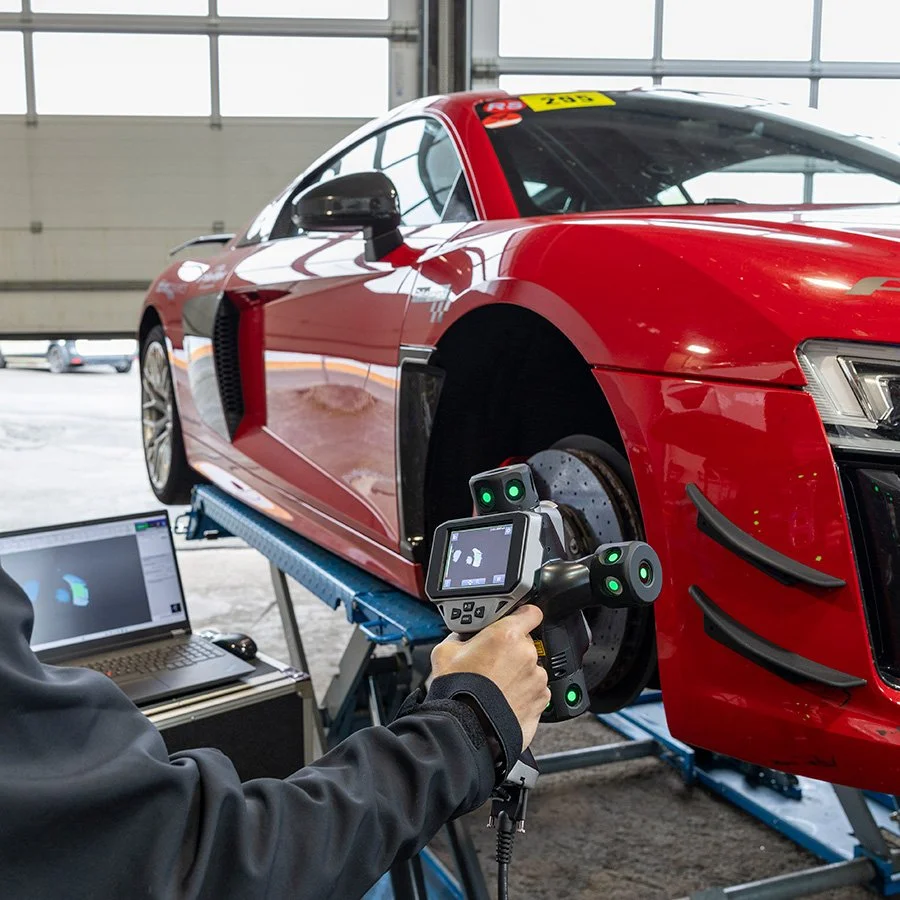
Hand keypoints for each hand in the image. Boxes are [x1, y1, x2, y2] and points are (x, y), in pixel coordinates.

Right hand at [431, 604, 549, 749]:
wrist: (467, 729)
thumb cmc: (457, 691)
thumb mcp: (446, 651)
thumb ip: (461, 636)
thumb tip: (464, 634)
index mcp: (507, 635)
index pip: (531, 612)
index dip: (523, 615)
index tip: (518, 619)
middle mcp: (527, 654)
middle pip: (526, 643)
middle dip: (512, 650)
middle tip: (492, 662)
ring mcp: (537, 679)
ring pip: (531, 668)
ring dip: (519, 673)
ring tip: (497, 686)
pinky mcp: (541, 701)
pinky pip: (536, 691)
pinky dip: (525, 694)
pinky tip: (506, 699)